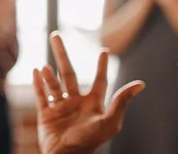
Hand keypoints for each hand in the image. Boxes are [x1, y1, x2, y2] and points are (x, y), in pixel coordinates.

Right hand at [34, 32, 144, 153]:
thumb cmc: (90, 141)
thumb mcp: (110, 121)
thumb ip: (122, 101)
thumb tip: (141, 84)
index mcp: (93, 103)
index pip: (98, 80)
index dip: (100, 66)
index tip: (103, 51)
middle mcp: (76, 102)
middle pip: (68, 73)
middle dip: (62, 54)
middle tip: (55, 35)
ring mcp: (60, 107)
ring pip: (53, 83)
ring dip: (49, 73)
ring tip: (46, 65)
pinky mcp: (46, 114)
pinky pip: (40, 95)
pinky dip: (37, 83)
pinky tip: (36, 71)